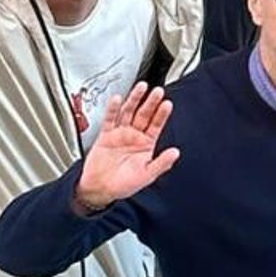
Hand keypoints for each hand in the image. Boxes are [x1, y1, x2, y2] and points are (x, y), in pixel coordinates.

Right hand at [75, 83, 180, 213]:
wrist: (100, 189)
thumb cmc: (123, 184)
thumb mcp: (146, 175)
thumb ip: (161, 163)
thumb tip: (175, 153)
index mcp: (146, 144)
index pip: (156, 125)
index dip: (161, 114)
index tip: (167, 104)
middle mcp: (134, 136)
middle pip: (144, 114)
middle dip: (151, 102)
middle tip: (158, 91)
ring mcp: (120, 134)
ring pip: (128, 112)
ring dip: (134, 100)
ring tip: (141, 87)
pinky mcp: (106, 135)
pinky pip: (110, 120)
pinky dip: (113, 109)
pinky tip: (117, 99)